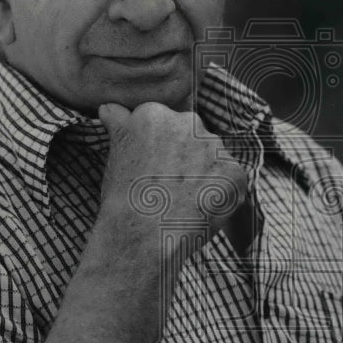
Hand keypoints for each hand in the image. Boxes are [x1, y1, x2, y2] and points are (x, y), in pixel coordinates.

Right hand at [97, 101, 247, 256]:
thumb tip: (109, 107)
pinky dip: (220, 195)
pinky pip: (230, 181)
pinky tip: (199, 209)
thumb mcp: (114, 152)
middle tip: (166, 186)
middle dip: (183, 156)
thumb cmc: (123, 198)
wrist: (143, 235)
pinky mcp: (234, 171)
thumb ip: (118, 122)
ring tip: (182, 201)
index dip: (159, 148)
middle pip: (190, 136)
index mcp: (155, 113)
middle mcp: (188, 121)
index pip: (164, 123)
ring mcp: (215, 146)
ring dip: (203, 174)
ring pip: (211, 158)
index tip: (152, 167)